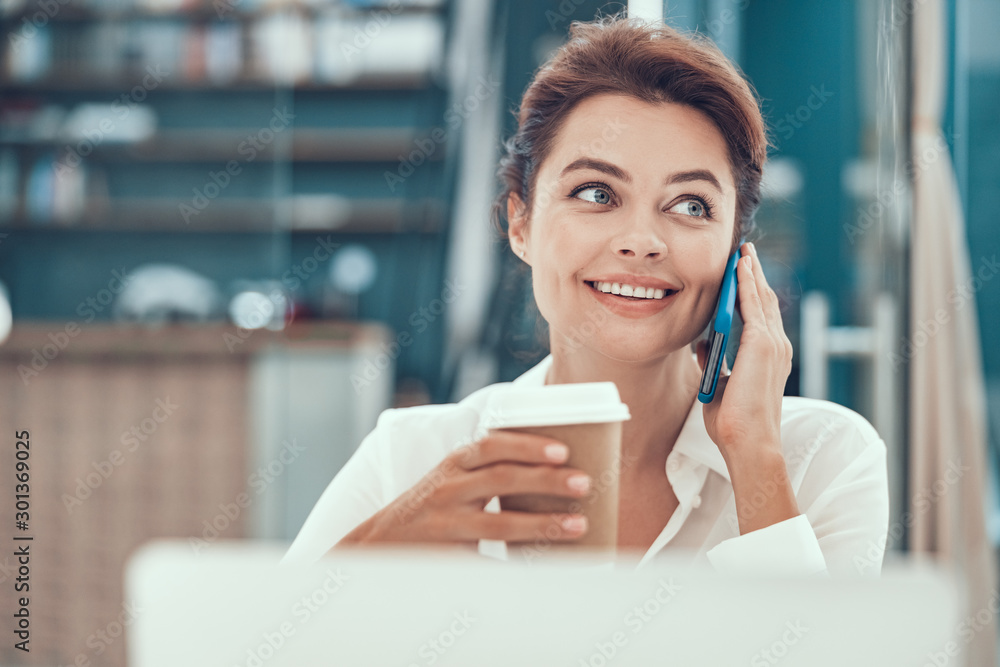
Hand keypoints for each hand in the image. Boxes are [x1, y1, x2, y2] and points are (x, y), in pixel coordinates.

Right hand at [332, 431, 591, 550]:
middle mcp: (449, 489)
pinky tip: (547, 569)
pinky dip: (518, 567)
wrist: (381, 543)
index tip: (562, 450)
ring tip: (578, 525)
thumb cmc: (431, 506)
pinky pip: (488, 563)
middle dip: (547, 480)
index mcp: (454, 463)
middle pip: (503, 479)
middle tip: (584, 483)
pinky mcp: (448, 557)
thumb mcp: (453, 477)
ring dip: (543, 524)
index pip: (492, 444)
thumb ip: (490, 468)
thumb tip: (552, 466)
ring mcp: (447, 524)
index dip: (528, 445)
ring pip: (499, 524)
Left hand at [695, 242, 792, 458]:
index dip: (753, 292)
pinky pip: (753, 305)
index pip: (761, 316)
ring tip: (743, 253)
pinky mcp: (763, 345)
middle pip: (764, 301)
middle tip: (745, 253)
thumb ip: (715, 360)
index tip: (744, 273)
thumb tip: (704, 343)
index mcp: (768, 357)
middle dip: (754, 275)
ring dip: (751, 273)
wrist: (747, 442)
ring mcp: (772, 344)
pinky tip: (740, 267)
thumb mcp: (719, 384)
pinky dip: (747, 284)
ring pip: (761, 298)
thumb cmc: (734, 423)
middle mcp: (776, 347)